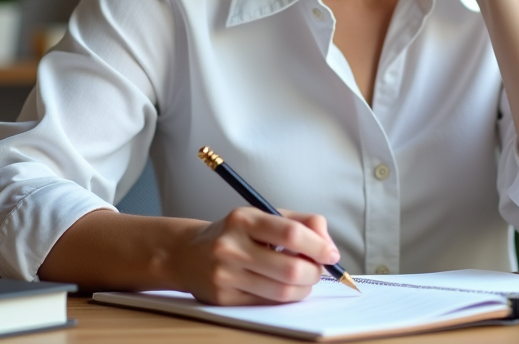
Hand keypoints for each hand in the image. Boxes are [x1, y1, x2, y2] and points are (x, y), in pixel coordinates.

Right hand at [173, 207, 339, 304]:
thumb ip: (301, 222)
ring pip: (282, 291)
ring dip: (303, 288)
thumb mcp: (263, 215)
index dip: (319, 246)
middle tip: (319, 269)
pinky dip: (285, 297)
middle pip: (291, 268)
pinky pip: (267, 303)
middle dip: (315, 272)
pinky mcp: (223, 299)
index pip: (291, 234)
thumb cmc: (235, 233)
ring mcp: (225, 275)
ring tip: (303, 278)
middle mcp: (231, 247)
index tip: (331, 254)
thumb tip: (329, 244)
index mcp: (243, 219)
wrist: (187, 253)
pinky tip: (283, 286)